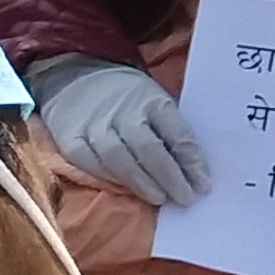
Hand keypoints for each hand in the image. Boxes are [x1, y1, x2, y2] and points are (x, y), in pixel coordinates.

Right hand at [38, 56, 207, 206]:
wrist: (75, 76)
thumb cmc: (128, 96)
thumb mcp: (154, 100)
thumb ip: (171, 131)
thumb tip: (194, 170)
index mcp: (153, 100)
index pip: (177, 134)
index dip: (192, 162)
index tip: (204, 185)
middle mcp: (124, 111)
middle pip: (148, 149)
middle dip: (170, 178)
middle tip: (185, 198)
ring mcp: (94, 124)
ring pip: (118, 159)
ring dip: (142, 183)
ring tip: (159, 198)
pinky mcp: (69, 137)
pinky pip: (89, 163)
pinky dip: (108, 178)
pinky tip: (124, 188)